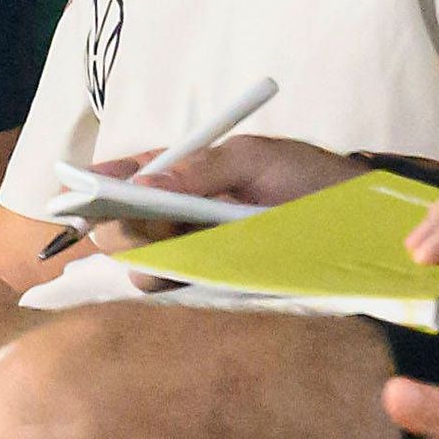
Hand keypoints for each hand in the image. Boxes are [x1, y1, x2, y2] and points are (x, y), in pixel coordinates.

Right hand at [79, 134, 366, 256]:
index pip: (132, 174)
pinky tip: (168, 270)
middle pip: (127, 220)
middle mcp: (185, 210)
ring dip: (140, 253)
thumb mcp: (257, 158)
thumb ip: (201, 168)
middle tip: (121, 218)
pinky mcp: (216, 277)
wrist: (361, 225)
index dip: (100, 182)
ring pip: (143, 257)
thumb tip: (144, 186)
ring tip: (152, 247)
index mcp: (189, 171)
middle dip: (116, 220)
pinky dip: (165, 275)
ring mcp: (198, 246)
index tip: (76, 189)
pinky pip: (175, 280)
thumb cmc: (310, 179)